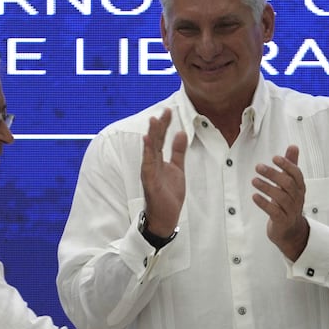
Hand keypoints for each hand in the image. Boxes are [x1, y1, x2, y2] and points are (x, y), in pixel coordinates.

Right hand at [140, 108, 186, 235]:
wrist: (166, 217)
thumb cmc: (169, 194)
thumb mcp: (178, 169)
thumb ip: (178, 152)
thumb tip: (181, 133)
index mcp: (158, 161)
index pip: (161, 139)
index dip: (164, 125)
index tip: (169, 111)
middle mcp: (152, 164)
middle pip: (155, 141)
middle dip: (159, 126)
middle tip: (164, 112)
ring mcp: (149, 173)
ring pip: (150, 151)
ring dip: (152, 136)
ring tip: (154, 122)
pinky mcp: (150, 183)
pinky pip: (148, 166)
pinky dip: (147, 154)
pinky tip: (148, 142)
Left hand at [251, 144, 309, 260]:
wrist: (291, 231)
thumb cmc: (289, 204)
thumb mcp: (290, 184)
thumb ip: (291, 165)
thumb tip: (293, 146)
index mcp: (299, 187)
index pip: (296, 174)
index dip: (287, 165)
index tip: (274, 158)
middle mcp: (297, 198)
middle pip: (288, 184)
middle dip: (273, 174)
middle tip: (258, 167)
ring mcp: (291, 211)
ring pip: (281, 197)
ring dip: (267, 187)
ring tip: (254, 180)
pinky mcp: (282, 221)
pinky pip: (274, 212)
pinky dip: (264, 203)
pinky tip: (255, 196)